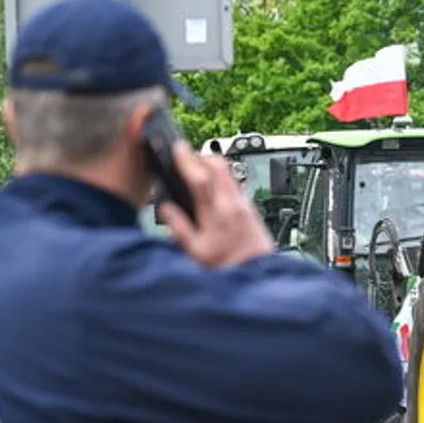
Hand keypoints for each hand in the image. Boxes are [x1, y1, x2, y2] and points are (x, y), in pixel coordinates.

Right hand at [160, 143, 275, 267]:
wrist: (257, 274)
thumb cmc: (227, 267)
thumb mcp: (195, 252)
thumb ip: (179, 228)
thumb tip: (166, 209)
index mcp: (216, 214)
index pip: (201, 178)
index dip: (188, 160)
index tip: (178, 148)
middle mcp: (233, 205)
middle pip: (220, 166)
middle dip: (201, 156)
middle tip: (186, 156)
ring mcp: (245, 205)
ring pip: (230, 173)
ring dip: (213, 166)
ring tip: (197, 168)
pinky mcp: (252, 209)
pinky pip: (237, 184)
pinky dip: (223, 178)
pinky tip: (215, 187)